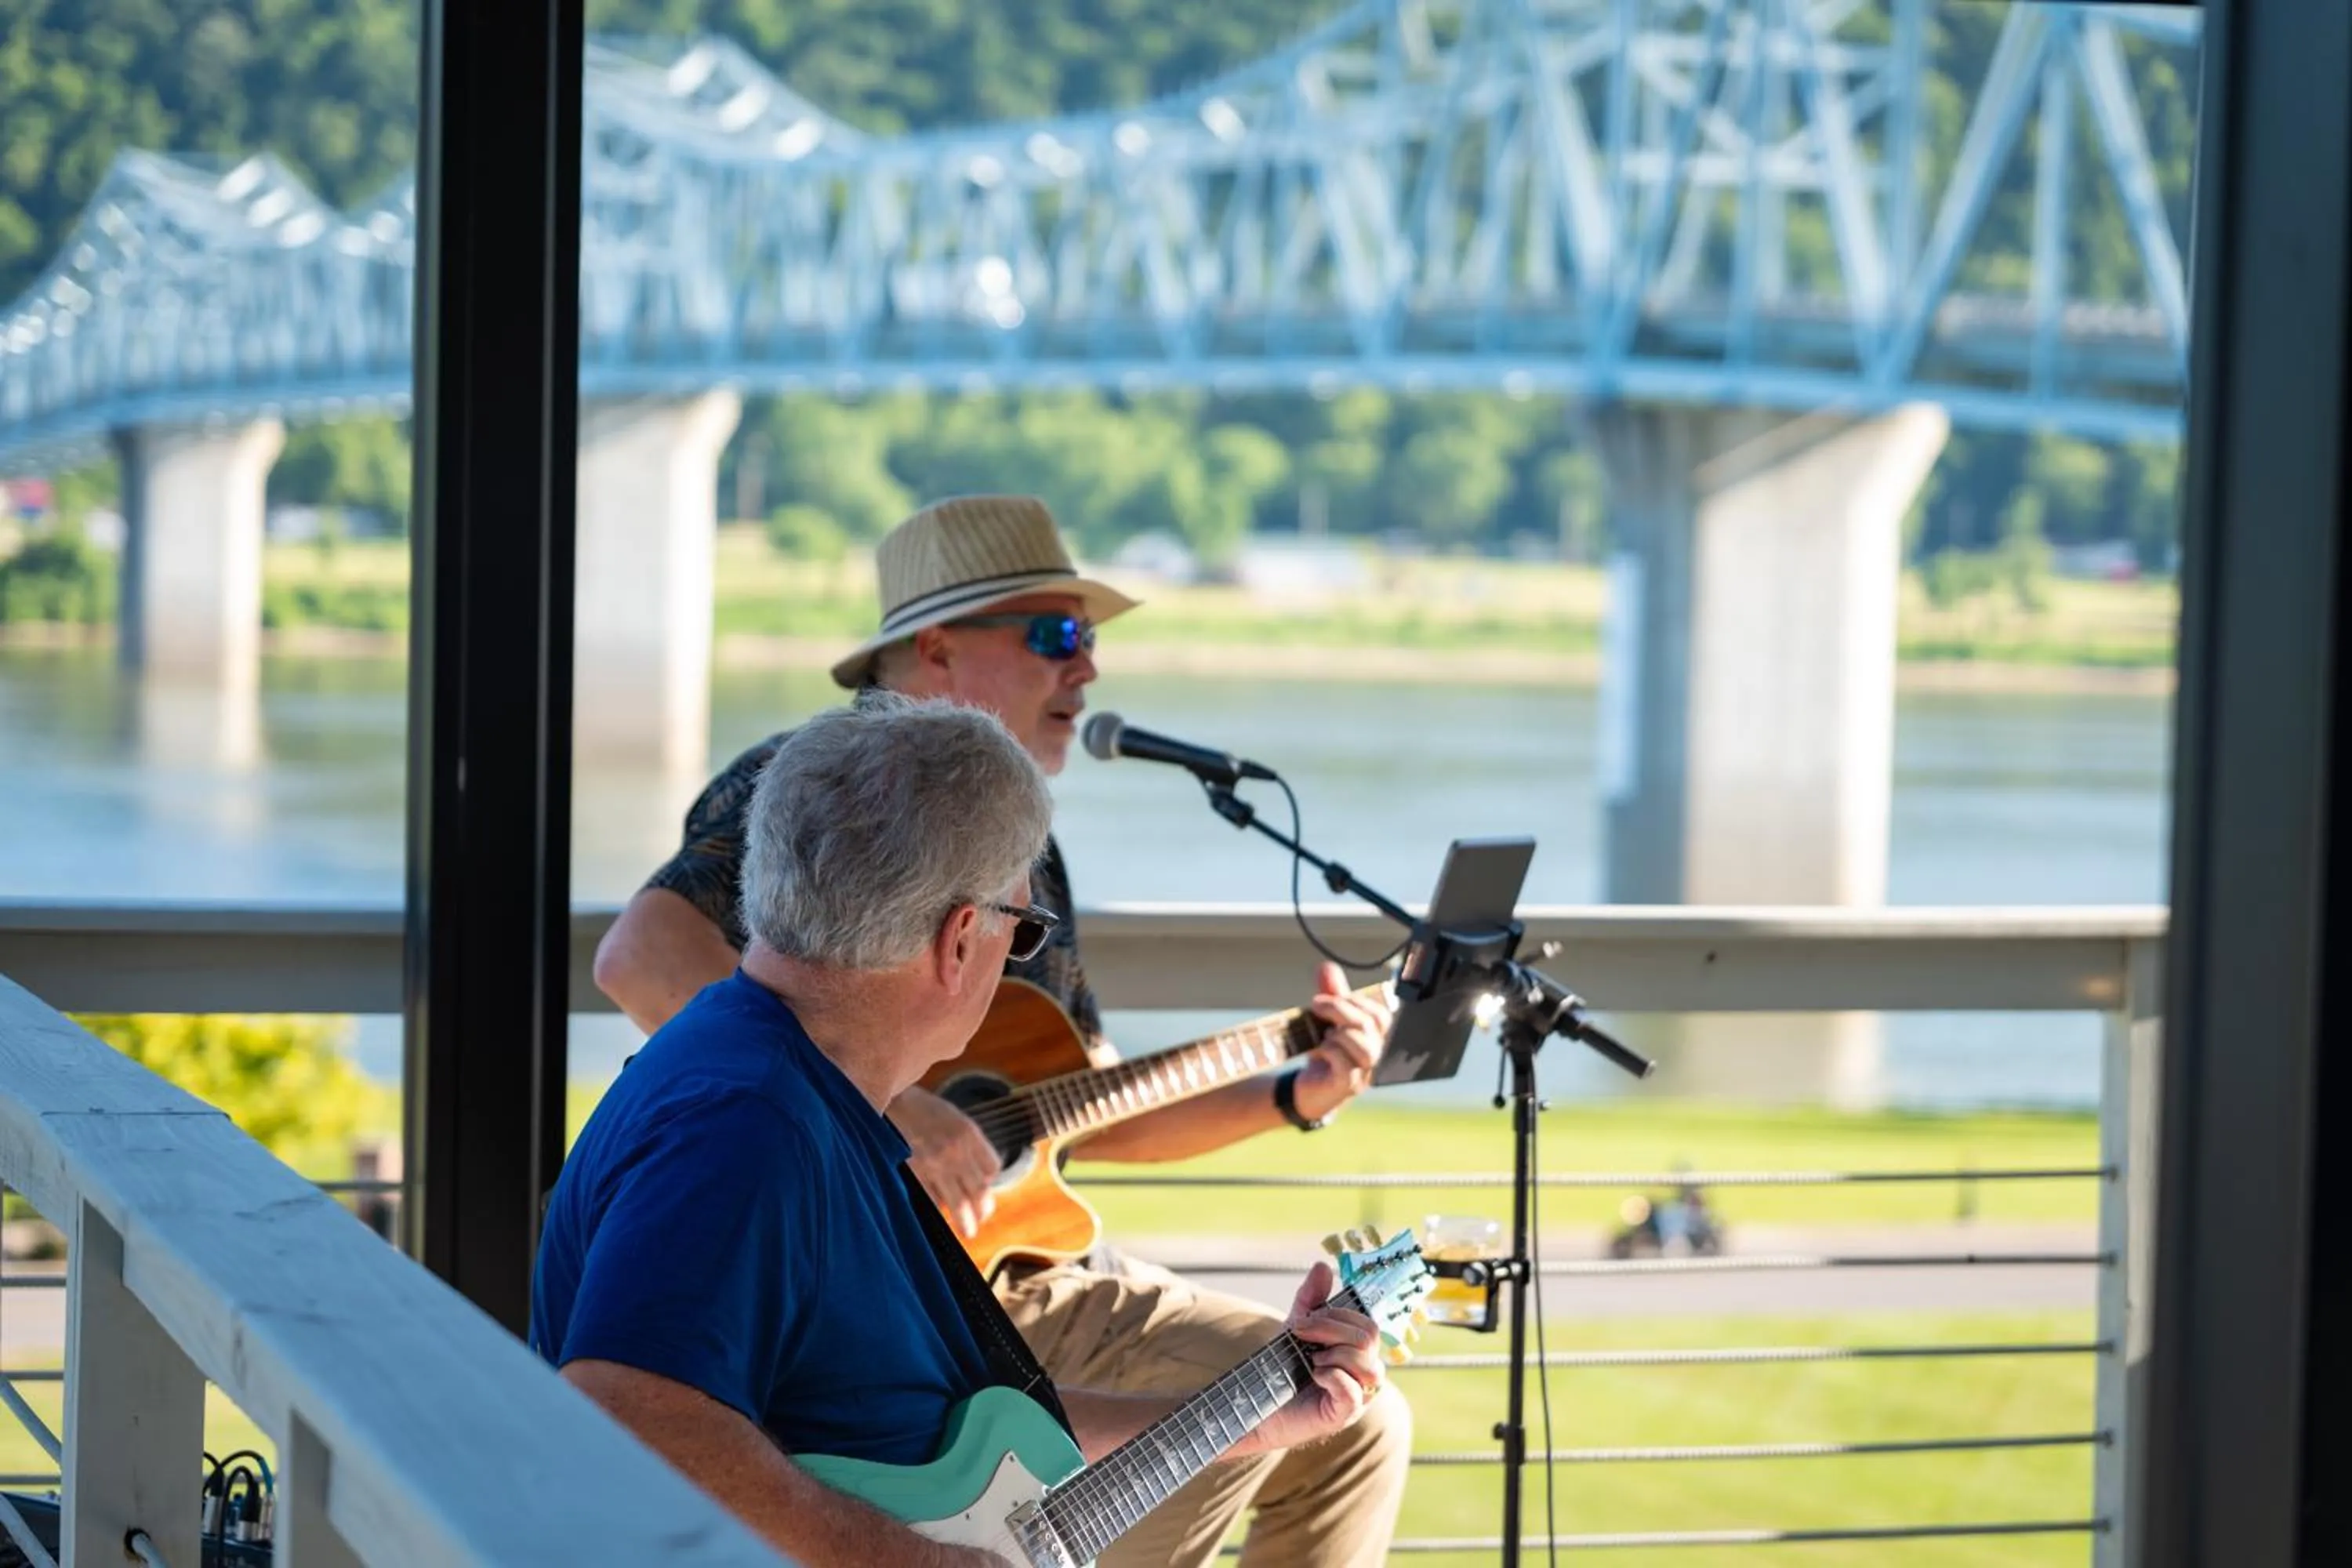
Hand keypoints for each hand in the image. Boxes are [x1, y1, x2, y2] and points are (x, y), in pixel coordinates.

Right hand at [888, 1086, 1000, 1237]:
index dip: (990, 1180)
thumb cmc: (924, 1111)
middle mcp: (955, 1150)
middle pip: (980, 1191)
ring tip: (968, 1231)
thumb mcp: (954, 1118)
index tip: (984, 1185)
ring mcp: (934, 1164)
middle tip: (981, 1218)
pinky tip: (940, 1211)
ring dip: (966, 1222)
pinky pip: (934, 1201)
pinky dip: (939, 1209)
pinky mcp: (915, 1174)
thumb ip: (969, 1144)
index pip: (992, 1168)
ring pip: (959, 1204)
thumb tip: (982, 1178)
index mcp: (968, 1133)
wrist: (891, 1103)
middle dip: (983, 1210)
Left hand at [1249, 1261, 1386, 1453]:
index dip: (1337, 1316)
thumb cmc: (1283, 1369)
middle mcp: (1364, 1374)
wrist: (1257, 1406)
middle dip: (1331, 1329)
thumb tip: (1323, 1266)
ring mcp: (1358, 1397)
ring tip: (1311, 1361)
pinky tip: (1314, 1376)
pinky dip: (1331, 1376)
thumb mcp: (1296, 1328)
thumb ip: (1311, 1299)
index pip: (1367, 1324)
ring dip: (1334, 1355)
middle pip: (1369, 1339)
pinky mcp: (1344, 1416)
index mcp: (1358, 1353)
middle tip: (1301, 1336)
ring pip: (1369, 1366)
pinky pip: (1353, 1391)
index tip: (1303, 1321)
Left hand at [1289, 961, 1392, 1123]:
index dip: (1355, 1000)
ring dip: (1338, 1034)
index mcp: (1375, 1037)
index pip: (1380, 1014)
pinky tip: (1320, 1052)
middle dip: (1340, 1008)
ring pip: (1363, 1047)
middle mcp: (1375, 1055)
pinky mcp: (1347, 1086)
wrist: (1307, 1091)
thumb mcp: (1326, 1022)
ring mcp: (1364, 1072)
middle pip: (1369, 1025)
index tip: (1326, 996)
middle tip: (1316, 1005)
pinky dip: (1330, 1052)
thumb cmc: (1324, 1054)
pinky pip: (1346, 1065)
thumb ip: (1331, 995)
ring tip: (1324, 1035)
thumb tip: (1327, 967)